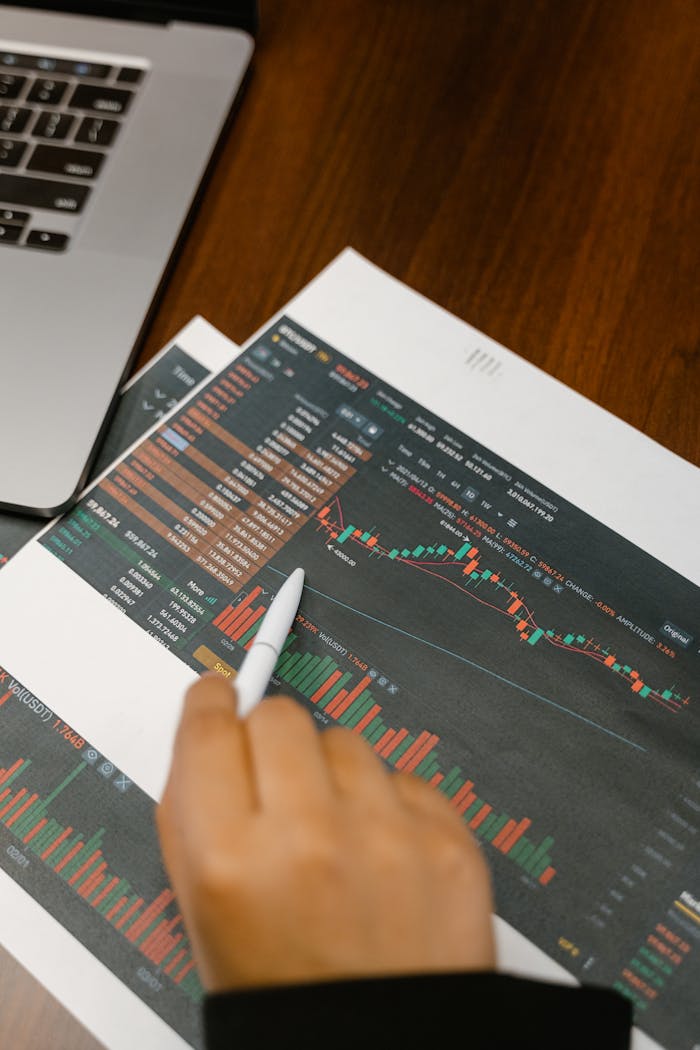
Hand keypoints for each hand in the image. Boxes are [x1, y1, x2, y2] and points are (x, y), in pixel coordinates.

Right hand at [156, 673, 495, 991]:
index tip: (219, 697)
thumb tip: (209, 728)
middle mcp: (309, 838)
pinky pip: (404, 776)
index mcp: (230, 860)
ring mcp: (387, 834)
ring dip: (334, 774)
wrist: (382, 1045)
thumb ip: (195, 813)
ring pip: (346, 738)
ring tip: (338, 838)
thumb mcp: (204, 914)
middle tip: (279, 786)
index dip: (211, 704)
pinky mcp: (447, 839)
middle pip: (280, 716)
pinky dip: (389, 805)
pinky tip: (381, 856)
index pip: (210, 729)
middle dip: (271, 741)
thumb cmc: (287, 993)